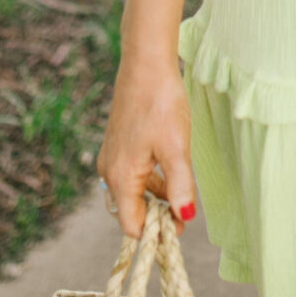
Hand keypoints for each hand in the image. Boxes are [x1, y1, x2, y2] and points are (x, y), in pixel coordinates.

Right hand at [96, 54, 197, 240]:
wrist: (146, 64)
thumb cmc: (161, 103)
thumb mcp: (176, 148)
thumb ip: (180, 186)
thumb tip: (185, 218)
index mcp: (120, 176)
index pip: (131, 225)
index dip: (156, 232)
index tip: (182, 226)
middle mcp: (109, 170)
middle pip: (130, 211)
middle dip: (156, 217)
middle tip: (185, 210)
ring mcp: (112, 156)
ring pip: (133, 192)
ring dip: (156, 199)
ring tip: (182, 193)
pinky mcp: (119, 144)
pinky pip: (133, 175)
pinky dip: (150, 181)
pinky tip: (171, 172)